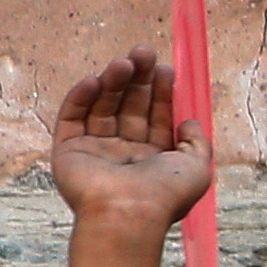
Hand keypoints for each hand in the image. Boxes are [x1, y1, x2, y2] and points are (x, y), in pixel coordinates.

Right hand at [49, 56, 214, 240]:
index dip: (161, 91)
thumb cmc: (165, 193)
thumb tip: (191, 122)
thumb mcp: (197, 166)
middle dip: (137, 79)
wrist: (128, 214)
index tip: (166, 69)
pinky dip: (81, 96)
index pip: (156, 116)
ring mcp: (95, 151)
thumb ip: (197, 142)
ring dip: (112, 82)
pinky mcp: (68, 151)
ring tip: (124, 63)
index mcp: (152, 158)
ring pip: (102, 107)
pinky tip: (94, 79)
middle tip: (143, 52)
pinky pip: (72, 117)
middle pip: (129, 106)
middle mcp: (123, 153)